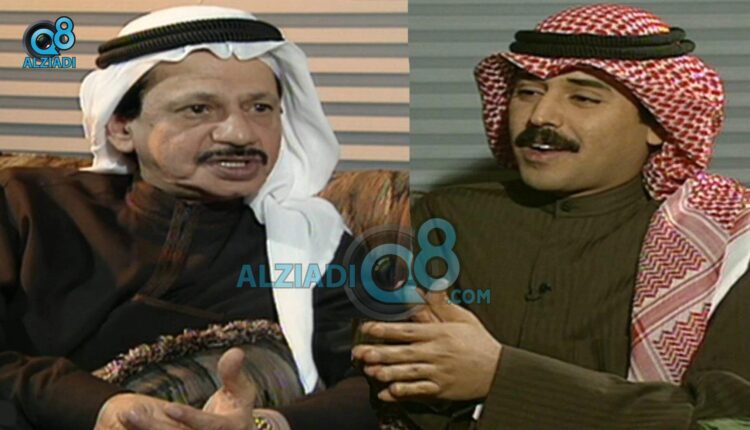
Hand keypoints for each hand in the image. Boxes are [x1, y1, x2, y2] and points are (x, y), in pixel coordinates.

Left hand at [97, 348, 259, 429]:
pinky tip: (127, 423)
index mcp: (229, 428)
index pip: (207, 426)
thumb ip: (234, 373)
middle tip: (130, 412)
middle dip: (154, 427)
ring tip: (125, 415)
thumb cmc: (237, 409)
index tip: (169, 407)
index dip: (189, 418)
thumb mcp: (242, 390)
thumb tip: (236, 352)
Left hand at [353, 290, 501, 401]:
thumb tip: (431, 285)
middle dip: (380, 352)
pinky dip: (404, 392)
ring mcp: (438, 373)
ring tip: (370, 371)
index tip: (367, 329)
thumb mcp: (463, 318)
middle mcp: (436, 353)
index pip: (407, 331)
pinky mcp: (441, 390)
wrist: (498, 370)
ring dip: (388, 372)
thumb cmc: (479, 342)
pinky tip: (389, 392)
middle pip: (403, 352)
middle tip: (360, 353)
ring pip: (408, 373)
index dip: (385, 330)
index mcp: (439, 334)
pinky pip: (419, 392)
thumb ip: (442, 304)